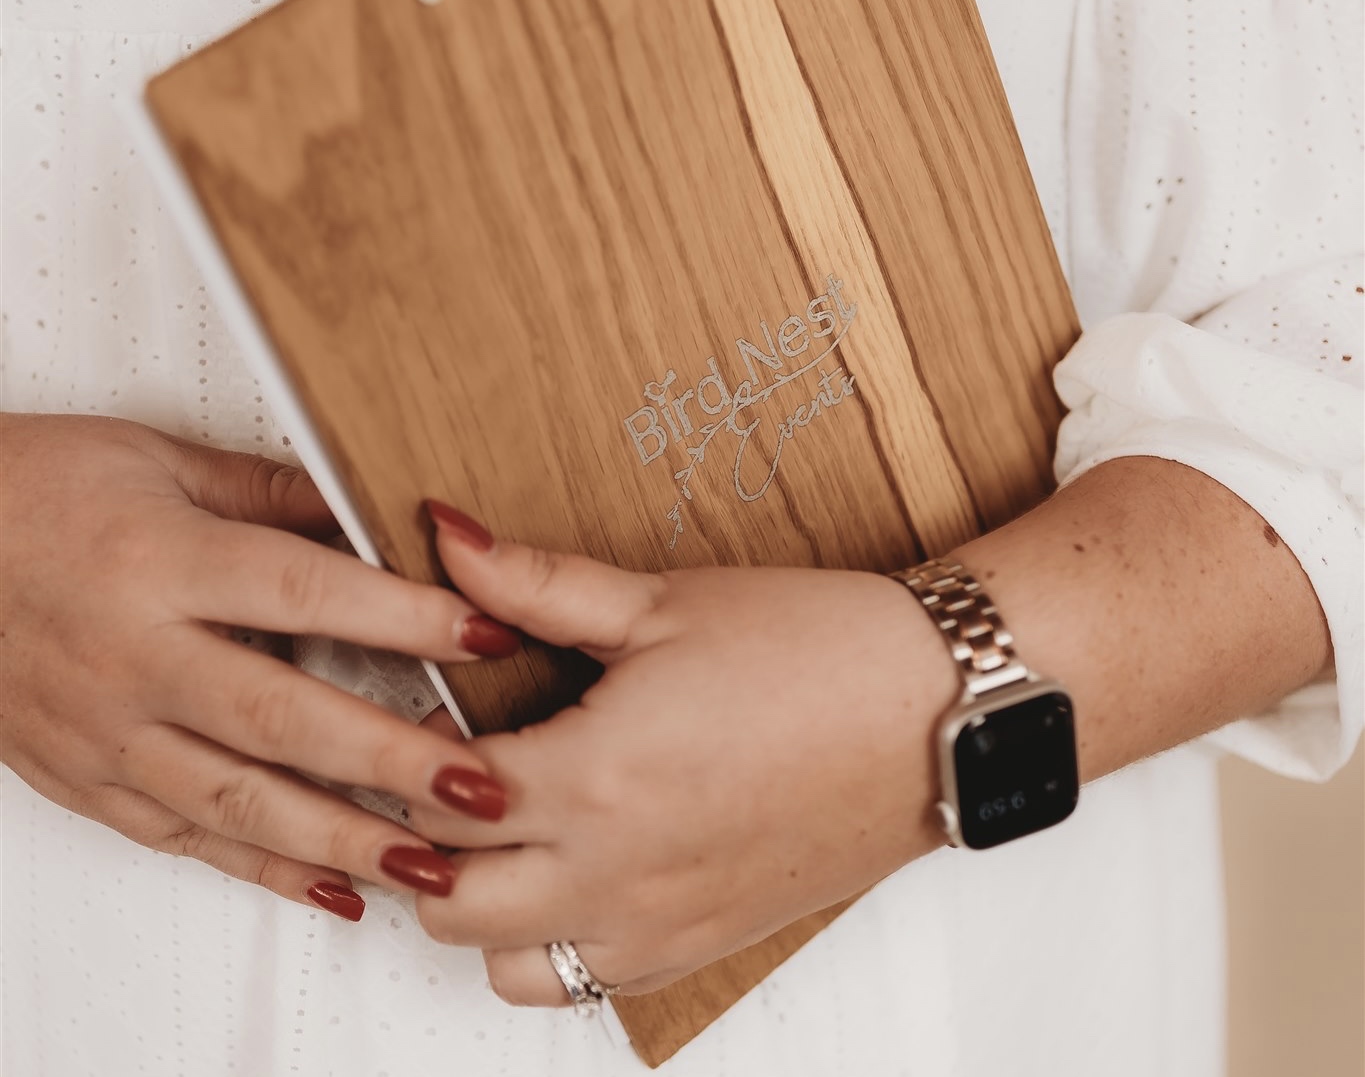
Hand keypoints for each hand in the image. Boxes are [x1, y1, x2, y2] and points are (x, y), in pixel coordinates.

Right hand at [0, 414, 522, 920]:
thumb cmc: (34, 491)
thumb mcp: (157, 461)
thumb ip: (273, 491)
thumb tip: (372, 513)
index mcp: (160, 566)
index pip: (307, 594)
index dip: (406, 617)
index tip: (485, 634)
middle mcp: (133, 659)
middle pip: (284, 718)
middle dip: (393, 761)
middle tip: (482, 785)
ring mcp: (105, 731)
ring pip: (240, 803)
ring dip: (344, 839)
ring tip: (431, 863)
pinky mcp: (85, 778)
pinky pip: (185, 837)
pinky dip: (264, 869)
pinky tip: (333, 887)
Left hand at [404, 454, 1330, 1003]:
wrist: (939, 714)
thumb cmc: (814, 648)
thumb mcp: (663, 600)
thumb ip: (535, 582)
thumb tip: (445, 534)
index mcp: (591, 781)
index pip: (433, 794)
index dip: (400, 748)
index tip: (408, 707)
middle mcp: (610, 876)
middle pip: (444, 898)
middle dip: (420, 837)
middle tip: (436, 767)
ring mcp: (657, 926)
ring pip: (501, 962)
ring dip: (474, 903)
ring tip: (500, 824)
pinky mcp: (700, 945)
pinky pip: (583, 982)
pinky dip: (549, 943)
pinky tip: (574, 867)